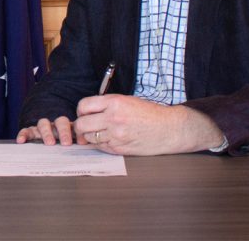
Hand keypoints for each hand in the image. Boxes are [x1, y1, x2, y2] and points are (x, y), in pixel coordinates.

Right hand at [15, 116, 78, 144]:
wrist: (50, 145)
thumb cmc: (65, 146)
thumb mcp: (74, 145)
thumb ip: (81, 144)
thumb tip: (91, 147)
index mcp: (69, 128)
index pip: (73, 125)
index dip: (78, 133)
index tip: (82, 143)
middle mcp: (56, 126)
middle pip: (60, 121)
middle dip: (63, 132)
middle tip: (66, 143)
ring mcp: (43, 128)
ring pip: (43, 123)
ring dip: (47, 132)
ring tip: (50, 143)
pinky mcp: (31, 133)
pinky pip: (27, 131)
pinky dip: (24, 134)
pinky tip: (21, 141)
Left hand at [74, 94, 223, 155]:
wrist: (168, 128)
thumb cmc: (150, 113)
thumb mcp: (127, 100)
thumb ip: (107, 104)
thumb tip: (88, 111)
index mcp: (114, 102)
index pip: (84, 106)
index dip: (81, 111)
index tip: (83, 113)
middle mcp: (113, 118)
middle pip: (82, 124)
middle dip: (80, 126)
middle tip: (84, 127)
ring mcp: (115, 135)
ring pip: (89, 138)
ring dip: (90, 136)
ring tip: (98, 133)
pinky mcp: (119, 148)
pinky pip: (100, 147)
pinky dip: (100, 144)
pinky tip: (108, 140)